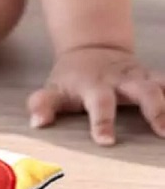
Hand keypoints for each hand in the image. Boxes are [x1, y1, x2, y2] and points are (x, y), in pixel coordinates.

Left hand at [28, 46, 164, 145]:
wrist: (91, 48)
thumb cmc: (72, 78)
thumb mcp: (55, 88)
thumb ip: (43, 104)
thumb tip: (37, 123)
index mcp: (95, 85)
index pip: (99, 103)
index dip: (102, 122)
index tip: (106, 141)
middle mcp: (122, 80)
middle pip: (141, 90)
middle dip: (153, 108)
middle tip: (162, 130)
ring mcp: (141, 78)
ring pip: (160, 86)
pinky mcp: (155, 78)